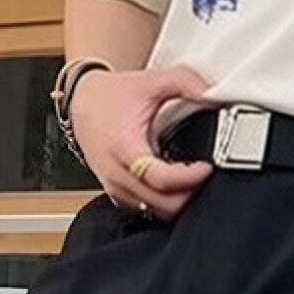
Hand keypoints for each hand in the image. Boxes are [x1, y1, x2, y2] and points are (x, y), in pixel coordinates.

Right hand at [71, 64, 213, 221]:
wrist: (82, 102)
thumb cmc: (110, 96)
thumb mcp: (150, 81)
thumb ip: (184, 81)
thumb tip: (211, 93)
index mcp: (124, 148)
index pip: (161, 180)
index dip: (189, 178)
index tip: (206, 167)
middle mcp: (117, 173)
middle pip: (162, 204)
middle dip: (189, 194)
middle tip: (204, 177)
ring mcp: (116, 187)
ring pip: (155, 212)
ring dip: (178, 201)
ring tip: (191, 180)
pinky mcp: (117, 194)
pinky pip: (146, 210)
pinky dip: (164, 202)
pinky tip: (174, 186)